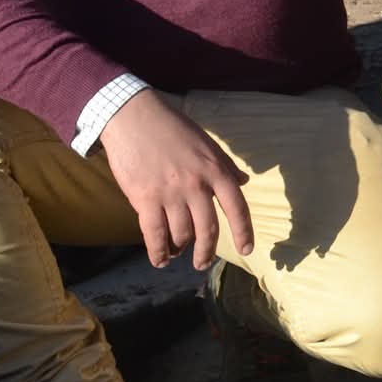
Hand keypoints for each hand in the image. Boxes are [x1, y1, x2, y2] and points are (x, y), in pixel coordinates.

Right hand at [98, 88, 253, 268]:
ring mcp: (170, 194)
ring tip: (178, 254)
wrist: (134, 118)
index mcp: (216, 171)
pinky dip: (158, 251)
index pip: (237, 208)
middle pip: (208, 229)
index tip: (247, 250)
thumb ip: (226, 165)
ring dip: (181, 249)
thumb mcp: (207, 143)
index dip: (244, 232)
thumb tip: (243, 182)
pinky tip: (161, 259)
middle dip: (207, 252)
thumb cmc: (172, 128)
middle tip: (203, 263)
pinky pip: (155, 234)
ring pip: (181, 234)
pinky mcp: (144, 199)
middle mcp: (196, 186)